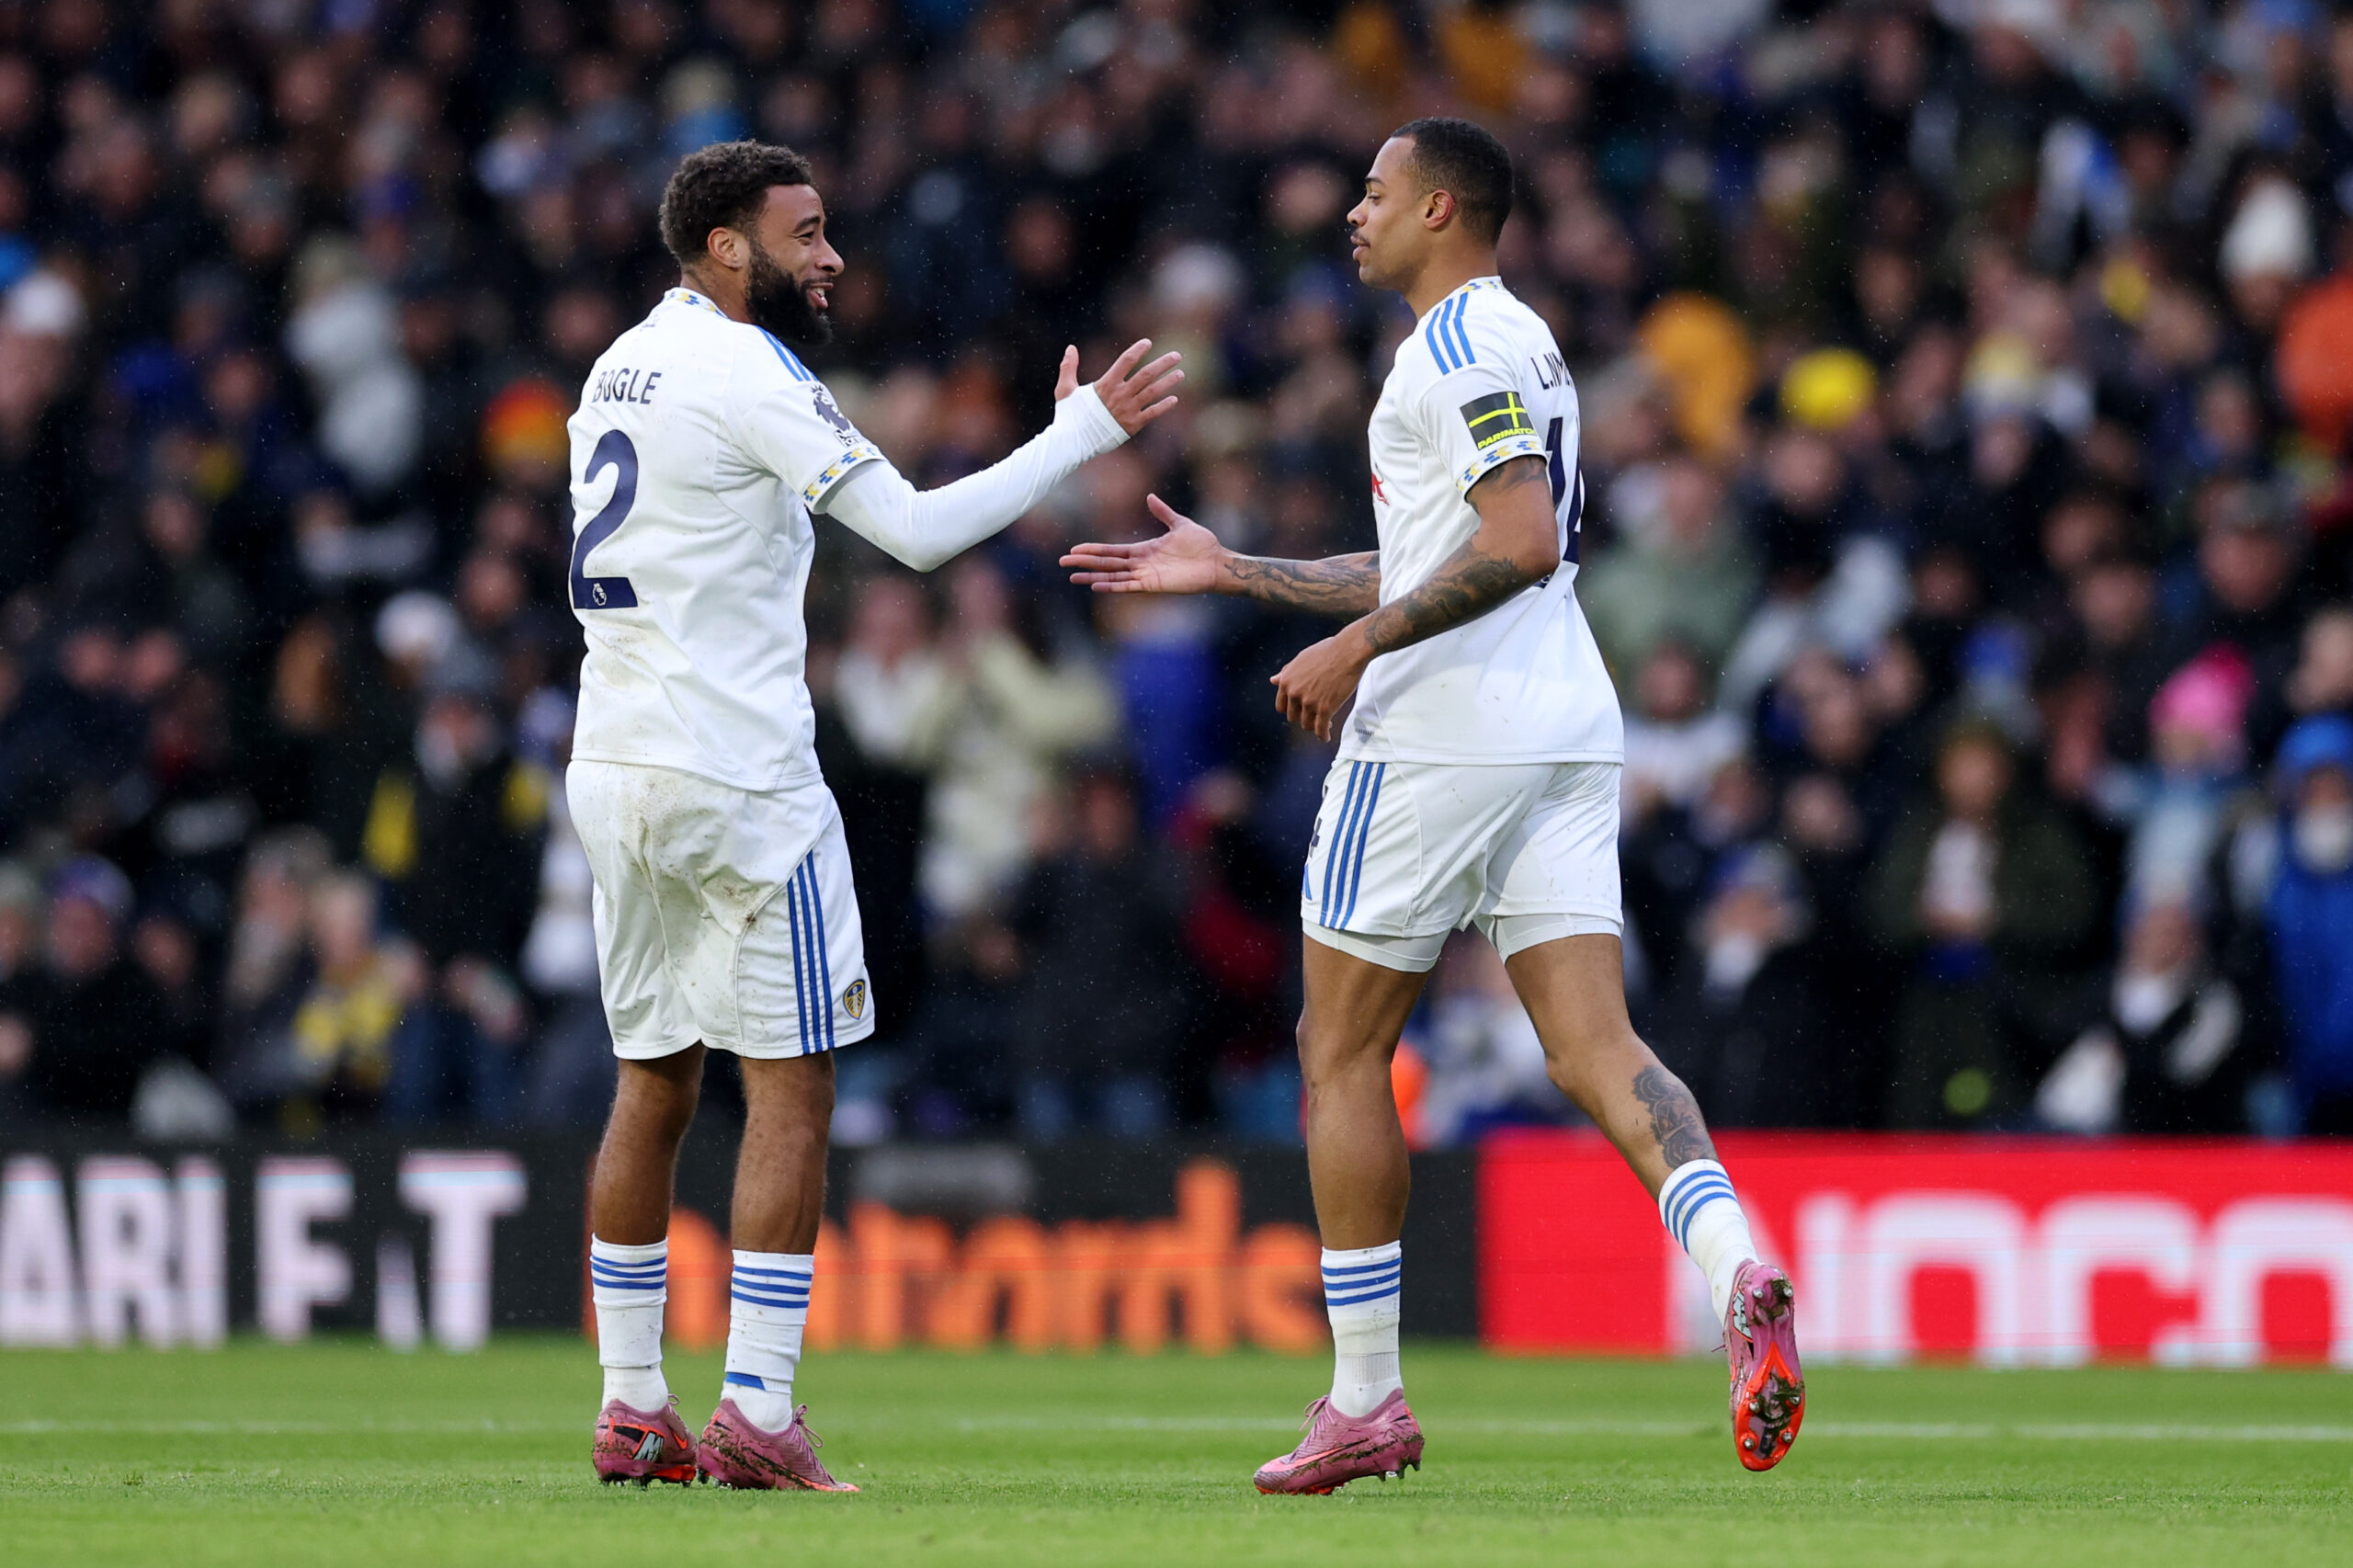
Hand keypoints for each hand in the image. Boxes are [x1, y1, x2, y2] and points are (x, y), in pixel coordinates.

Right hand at [1054, 339, 1182, 434]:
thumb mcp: (1065, 389)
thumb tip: (1071, 348)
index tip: (1148, 343)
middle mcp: (1120, 395)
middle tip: (1176, 355)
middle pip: (1146, 374)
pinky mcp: (1133, 425)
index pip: (1126, 360)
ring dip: (1168, 382)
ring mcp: (1128, 410)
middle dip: (1163, 363)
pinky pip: (1153, 413)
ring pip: (1153, 392)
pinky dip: (1164, 406)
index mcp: (1106, 384)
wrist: (1074, 443)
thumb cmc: (1069, 416)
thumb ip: (1068, 367)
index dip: (1138, 350)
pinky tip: (1175, 399)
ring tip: (1181, 374)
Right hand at [1062, 494, 1229, 594]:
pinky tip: (1097, 586)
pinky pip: (1128, 586)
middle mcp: (1141, 564)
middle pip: (1106, 564)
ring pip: (1112, 576)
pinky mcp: (1154, 585)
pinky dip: (1112, 586)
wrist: (1217, 561)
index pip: (1112, 551)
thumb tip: (1150, 497)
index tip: (1076, 550)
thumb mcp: (1180, 524)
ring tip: (1073, 577)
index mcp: (1144, 550)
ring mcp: (1146, 575)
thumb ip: (1163, 512)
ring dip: (1092, 577)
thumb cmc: (1202, 545)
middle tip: (1063, 563)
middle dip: (1085, 563)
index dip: (1093, 551)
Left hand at [1271, 627, 1372, 741]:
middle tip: (1314, 715)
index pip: (1281, 706)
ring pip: (1306, 725)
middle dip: (1303, 717)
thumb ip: (1287, 673)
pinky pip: (1321, 729)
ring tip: (1323, 723)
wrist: (1348, 652)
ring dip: (1314, 726)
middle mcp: (1295, 693)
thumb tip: (1273, 680)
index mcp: (1287, 681)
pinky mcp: (1325, 709)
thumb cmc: (1327, 651)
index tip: (1298, 710)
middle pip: (1293, 717)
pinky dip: (1323, 735)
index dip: (1291, 709)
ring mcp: (1309, 702)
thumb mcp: (1301, 659)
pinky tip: (1326, 736)